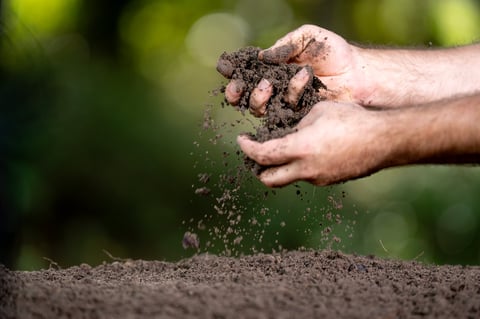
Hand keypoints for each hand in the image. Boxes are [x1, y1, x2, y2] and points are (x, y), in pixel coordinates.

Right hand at [224, 25, 367, 114]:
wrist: (357, 72)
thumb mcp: (307, 36)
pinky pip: (283, 109)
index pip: (245, 69)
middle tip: (235, 89)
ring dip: (258, 96)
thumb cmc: (333, 51)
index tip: (224, 67)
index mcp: (272, 66)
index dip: (231, 69)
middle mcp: (274, 85)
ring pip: (258, 107)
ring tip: (268, 84)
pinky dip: (291, 92)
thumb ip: (284, 45)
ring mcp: (283, 102)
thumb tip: (260, 58)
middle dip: (234, 92)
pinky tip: (303, 77)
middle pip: (244, 94)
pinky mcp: (296, 115)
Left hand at [237, 101, 385, 186]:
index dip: (247, 148)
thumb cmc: (351, 119)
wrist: (384, 140)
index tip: (241, 140)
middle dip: (257, 168)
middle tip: (256, 153)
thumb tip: (286, 131)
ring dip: (280, 166)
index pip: (262, 155)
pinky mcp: (330, 180)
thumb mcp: (318, 111)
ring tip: (283, 148)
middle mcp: (305, 169)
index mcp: (299, 149)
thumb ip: (297, 123)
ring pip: (288, 178)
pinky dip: (299, 166)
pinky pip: (307, 176)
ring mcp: (318, 178)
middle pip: (268, 179)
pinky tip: (309, 151)